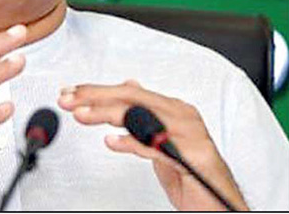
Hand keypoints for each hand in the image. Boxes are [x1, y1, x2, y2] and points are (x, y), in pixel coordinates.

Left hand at [57, 80, 248, 210]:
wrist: (221, 204)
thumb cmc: (190, 172)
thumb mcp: (161, 138)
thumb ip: (145, 112)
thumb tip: (129, 85)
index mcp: (172, 108)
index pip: (128, 92)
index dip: (96, 91)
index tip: (70, 92)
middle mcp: (181, 114)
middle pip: (131, 98)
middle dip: (95, 97)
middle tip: (67, 99)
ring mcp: (188, 134)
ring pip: (140, 116)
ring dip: (106, 114)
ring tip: (81, 115)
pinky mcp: (192, 158)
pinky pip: (157, 146)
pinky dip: (132, 143)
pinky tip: (112, 142)